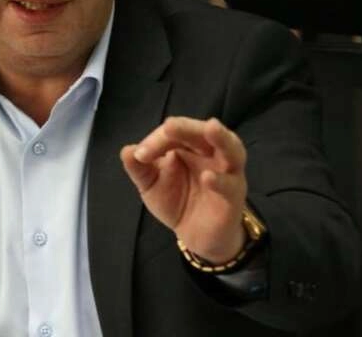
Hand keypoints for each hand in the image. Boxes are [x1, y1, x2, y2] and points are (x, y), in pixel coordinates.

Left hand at [120, 116, 247, 263]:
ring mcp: (226, 172)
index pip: (174, 133)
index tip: (140, 155)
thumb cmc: (176, 201)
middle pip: (203, 132)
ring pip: (231, 148)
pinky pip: (230, 185)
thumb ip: (139, 169)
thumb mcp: (151, 185)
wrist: (196, 235)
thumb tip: (127, 150)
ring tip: (212, 128)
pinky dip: (220, 180)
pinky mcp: (234, 196)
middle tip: (169, 126)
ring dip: (222, 138)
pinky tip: (207, 177)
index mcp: (189, 145)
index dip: (157, 139)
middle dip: (187, 127)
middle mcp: (210, 153)